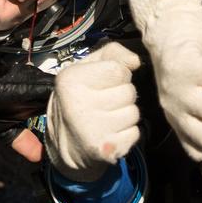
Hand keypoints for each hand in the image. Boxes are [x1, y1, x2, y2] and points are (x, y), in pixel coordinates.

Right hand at [44, 43, 141, 181]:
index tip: (103, 83)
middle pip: (129, 92)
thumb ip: (113, 53)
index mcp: (70, 79)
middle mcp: (78, 104)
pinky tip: (110, 133)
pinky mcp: (104, 149)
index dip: (117, 75)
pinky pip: (135, 133)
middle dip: (122, 96)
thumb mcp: (88, 67)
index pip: (118, 70)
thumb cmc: (81, 97)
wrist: (66, 143)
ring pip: (134, 113)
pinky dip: (127, 134)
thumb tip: (135, 62)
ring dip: (125, 115)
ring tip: (107, 117)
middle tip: (104, 103)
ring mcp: (91, 129)